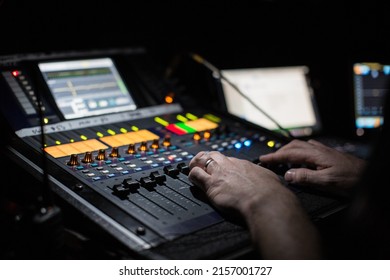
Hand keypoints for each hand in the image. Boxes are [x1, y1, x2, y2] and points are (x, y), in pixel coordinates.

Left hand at [188, 150, 320, 258]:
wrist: (265, 201)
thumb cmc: (270, 193)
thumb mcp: (269, 179)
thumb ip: (263, 177)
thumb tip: (267, 178)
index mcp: (244, 164)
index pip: (228, 159)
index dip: (222, 162)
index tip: (221, 167)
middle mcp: (230, 166)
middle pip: (213, 155)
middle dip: (207, 158)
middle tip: (202, 163)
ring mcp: (219, 174)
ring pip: (201, 161)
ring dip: (196, 164)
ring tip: (193, 168)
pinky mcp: (211, 185)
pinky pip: (195, 175)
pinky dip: (192, 175)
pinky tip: (192, 179)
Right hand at [259, 139, 366, 195]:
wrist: (366, 175)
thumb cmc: (350, 179)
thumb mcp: (326, 181)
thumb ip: (306, 177)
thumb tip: (288, 174)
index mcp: (315, 154)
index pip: (289, 153)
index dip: (274, 156)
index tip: (263, 159)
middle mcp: (318, 149)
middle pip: (293, 146)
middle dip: (278, 152)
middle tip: (269, 160)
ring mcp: (323, 151)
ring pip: (300, 146)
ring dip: (288, 151)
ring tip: (280, 159)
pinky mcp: (327, 154)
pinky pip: (307, 149)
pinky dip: (297, 152)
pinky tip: (299, 159)